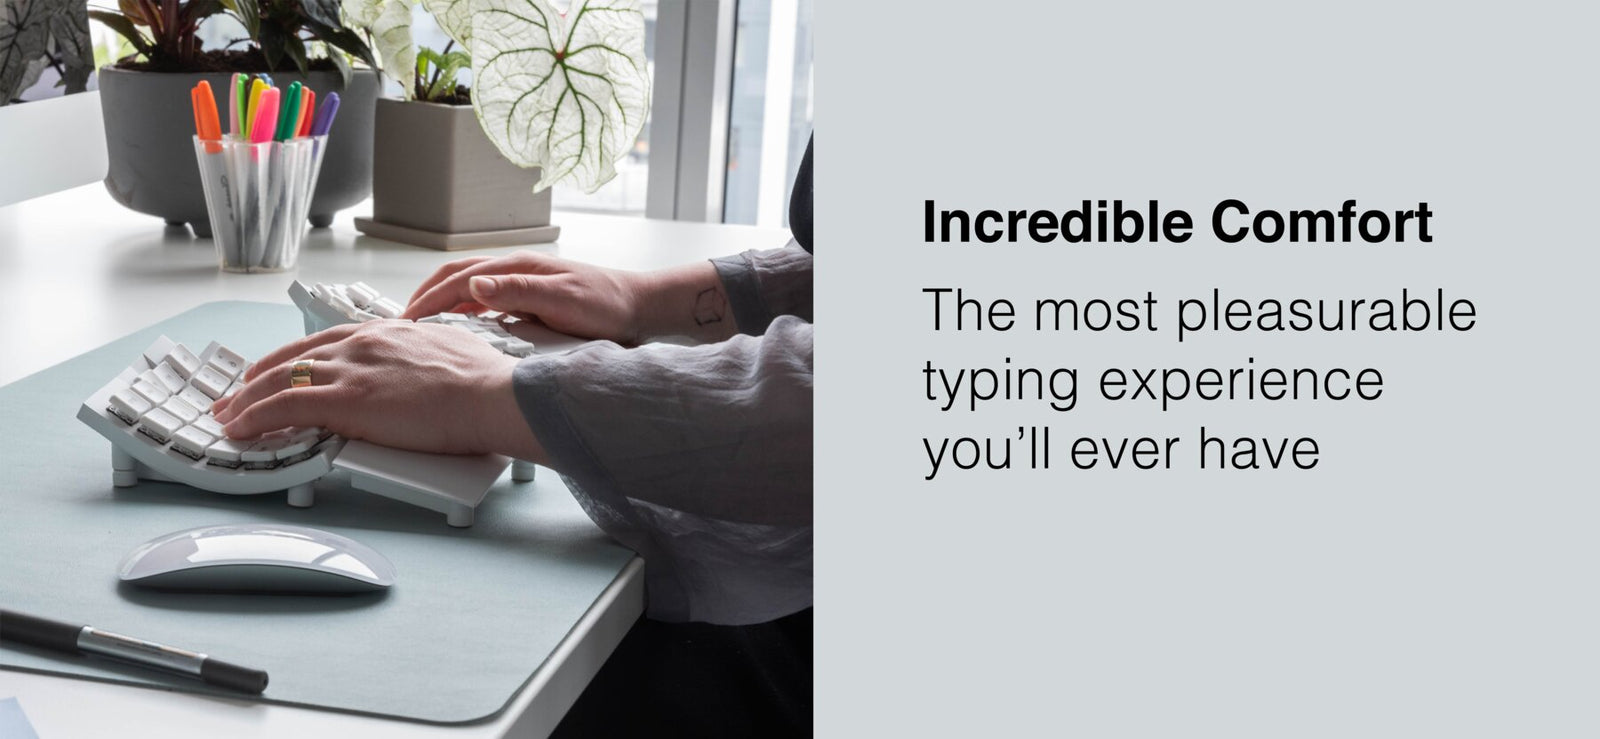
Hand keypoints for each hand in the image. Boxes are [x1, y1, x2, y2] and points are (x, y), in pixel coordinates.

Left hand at [210, 321, 543, 460]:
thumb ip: (426, 358)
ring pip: (280, 380)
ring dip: (247, 400)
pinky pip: (284, 407)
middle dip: (259, 378)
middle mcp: (361, 344)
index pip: (325, 342)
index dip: (294, 358)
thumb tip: (429, 371)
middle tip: (237, 394)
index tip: (276, 369)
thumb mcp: (450, 352)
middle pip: (294, 358)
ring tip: (228, 415)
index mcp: (387, 332)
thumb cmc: (485, 381)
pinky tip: (239, 429)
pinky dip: (255, 417)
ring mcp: (350, 370)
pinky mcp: (344, 400)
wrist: (491, 395)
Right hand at [403, 252, 646, 343]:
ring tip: (422, 322)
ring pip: (470, 287)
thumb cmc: (607, 306)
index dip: (429, 300)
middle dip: (427, 295)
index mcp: (519, 268)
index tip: (407, 321)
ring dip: (443, 300)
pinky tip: (461, 325)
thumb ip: (518, 292)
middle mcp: (517, 270)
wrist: (640, 308)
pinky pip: (487, 299)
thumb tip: (473, 286)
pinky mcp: (531, 296)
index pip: (460, 280)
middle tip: (403, 320)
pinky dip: (464, 309)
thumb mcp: (562, 300)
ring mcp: (524, 281)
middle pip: (457, 276)